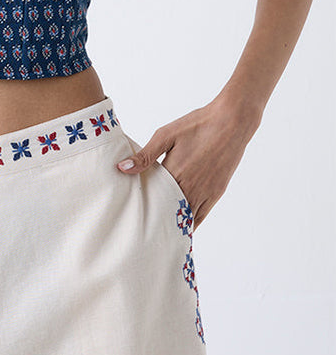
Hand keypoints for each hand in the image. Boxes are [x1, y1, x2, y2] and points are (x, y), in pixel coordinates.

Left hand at [115, 97, 259, 228]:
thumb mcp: (166, 135)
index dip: (142, 205)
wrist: (231, 122)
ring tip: (157, 232)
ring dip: (172, 223)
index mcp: (174, 173)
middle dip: (155, 218)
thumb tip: (122, 168)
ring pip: (185, 218)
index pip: (152, 197)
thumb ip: (145, 155)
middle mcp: (189, 187)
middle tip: (140, 226)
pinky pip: (201, 216)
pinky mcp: (216, 193)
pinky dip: (191, 224)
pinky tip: (181, 230)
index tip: (130, 212)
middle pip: (167, 211)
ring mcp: (205, 193)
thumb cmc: (197, 125)